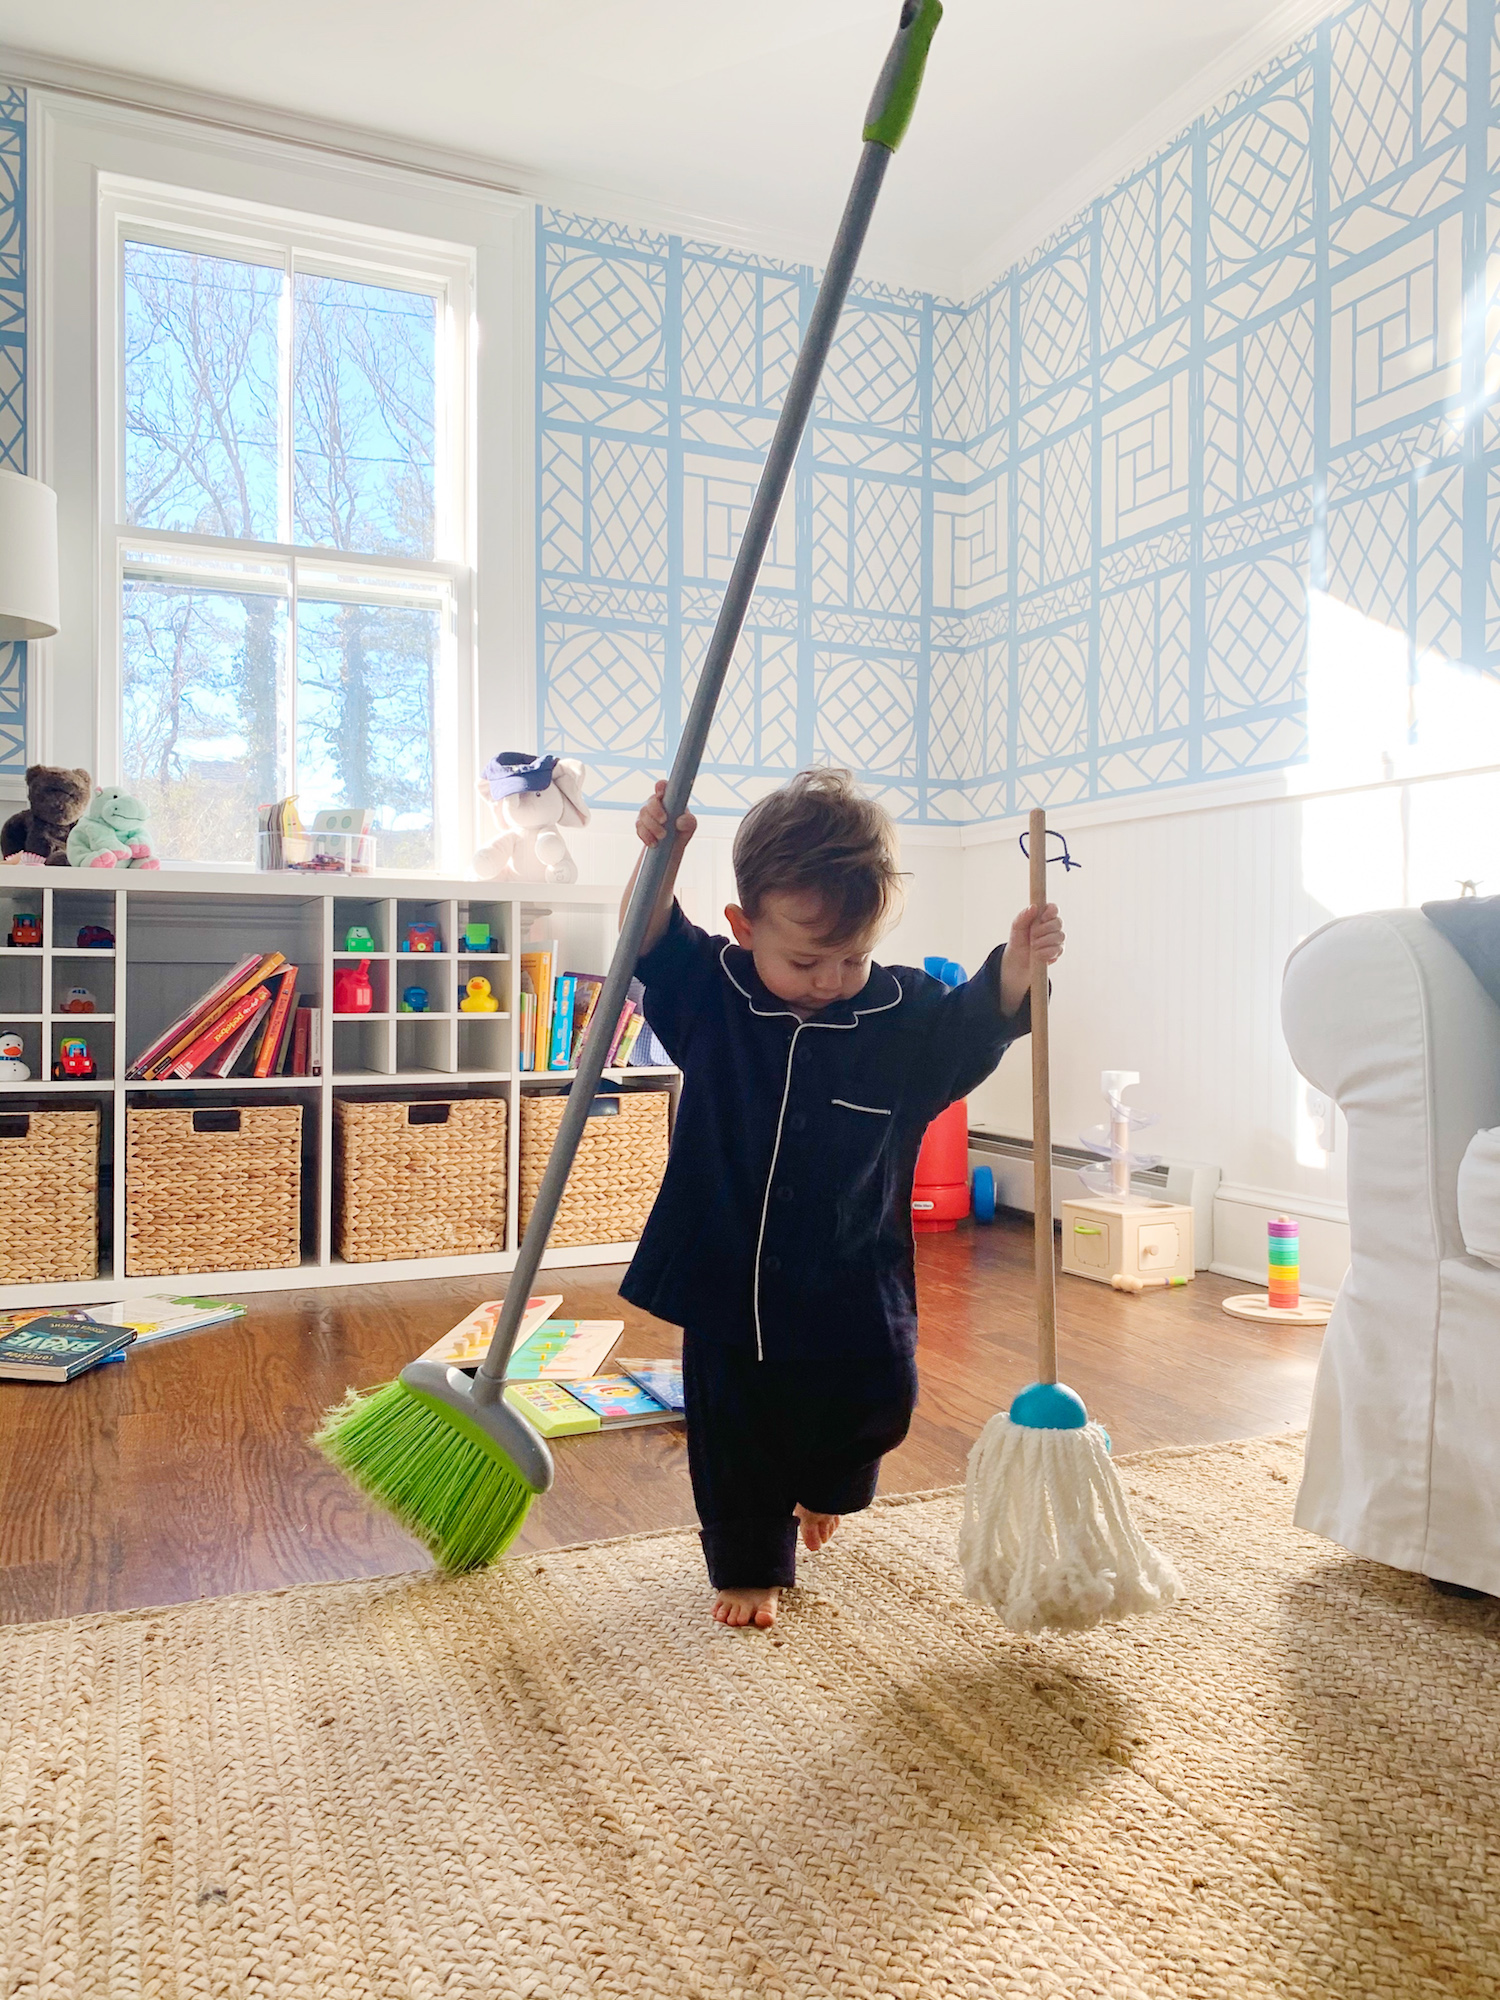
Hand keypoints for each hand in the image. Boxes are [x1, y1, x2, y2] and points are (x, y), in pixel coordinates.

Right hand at [636, 780, 696, 850]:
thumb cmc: (681, 833)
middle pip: (651, 800)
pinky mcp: (640, 826)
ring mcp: (647, 814)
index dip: (660, 786)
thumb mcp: (689, 828)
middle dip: (656, 810)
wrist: (670, 850)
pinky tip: (654, 842)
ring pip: (643, 813)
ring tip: (662, 836)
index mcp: (669, 799)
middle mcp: (657, 804)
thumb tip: (679, 821)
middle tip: (664, 821)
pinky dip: (646, 835)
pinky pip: (639, 827)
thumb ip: (689, 822)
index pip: (662, 786)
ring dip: (652, 826)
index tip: (661, 793)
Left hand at [998, 901, 1063, 1016]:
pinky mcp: (1055, 955)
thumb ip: (1023, 918)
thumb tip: (1033, 907)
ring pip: (1059, 937)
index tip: (1040, 919)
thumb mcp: (1015, 932)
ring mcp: (1055, 942)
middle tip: (1032, 939)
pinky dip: (1049, 954)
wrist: (1014, 970)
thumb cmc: (1015, 948)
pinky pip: (1058, 951)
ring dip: (1045, 943)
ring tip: (1034, 950)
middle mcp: (1050, 929)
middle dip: (1044, 931)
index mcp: (1041, 919)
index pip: (1053, 909)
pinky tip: (1041, 958)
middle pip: (1057, 923)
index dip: (1049, 913)